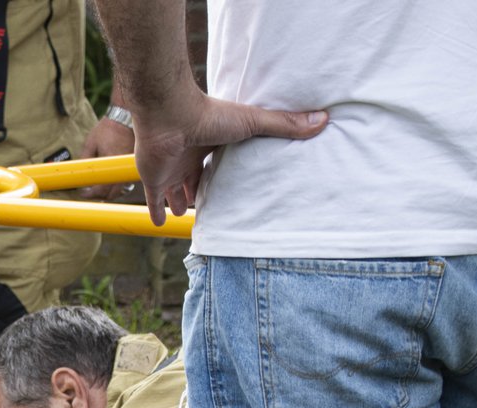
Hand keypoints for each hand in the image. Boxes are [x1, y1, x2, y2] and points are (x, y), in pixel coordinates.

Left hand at [76, 116, 135, 199]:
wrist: (124, 116)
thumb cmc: (108, 128)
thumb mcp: (91, 143)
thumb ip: (85, 160)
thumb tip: (80, 175)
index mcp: (111, 163)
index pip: (102, 188)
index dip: (91, 194)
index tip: (83, 193)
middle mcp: (123, 167)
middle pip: (113, 193)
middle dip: (101, 195)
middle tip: (91, 192)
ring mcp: (131, 166)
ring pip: (122, 189)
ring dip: (111, 192)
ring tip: (100, 189)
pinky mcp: (134, 164)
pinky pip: (127, 180)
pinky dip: (119, 184)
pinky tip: (111, 182)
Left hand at [133, 86, 326, 225]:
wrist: (170, 116)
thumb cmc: (209, 115)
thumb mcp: (252, 122)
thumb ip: (283, 124)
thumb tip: (323, 120)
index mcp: (209, 143)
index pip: (215, 160)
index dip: (220, 170)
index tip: (227, 179)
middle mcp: (187, 157)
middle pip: (193, 176)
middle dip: (197, 188)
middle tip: (204, 201)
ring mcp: (168, 168)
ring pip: (172, 189)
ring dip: (177, 200)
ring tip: (183, 213)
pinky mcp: (153, 179)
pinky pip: (153, 200)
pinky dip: (157, 212)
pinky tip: (160, 223)